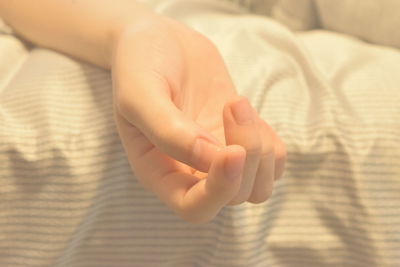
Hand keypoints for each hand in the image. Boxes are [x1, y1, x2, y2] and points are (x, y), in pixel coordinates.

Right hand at [111, 15, 285, 222]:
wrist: (161, 41)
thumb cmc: (140, 64)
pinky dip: (270, 142)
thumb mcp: (140, 93)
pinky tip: (246, 113)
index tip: (232, 152)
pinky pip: (272, 161)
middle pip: (234, 197)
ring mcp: (218, 157)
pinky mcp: (239, 139)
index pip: (194, 208)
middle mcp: (190, 172)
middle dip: (246, 155)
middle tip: (234, 105)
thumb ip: (168, 130)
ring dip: (261, 148)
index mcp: (158, 171)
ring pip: (258, 185)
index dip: (219, 191)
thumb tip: (211, 158)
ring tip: (237, 104)